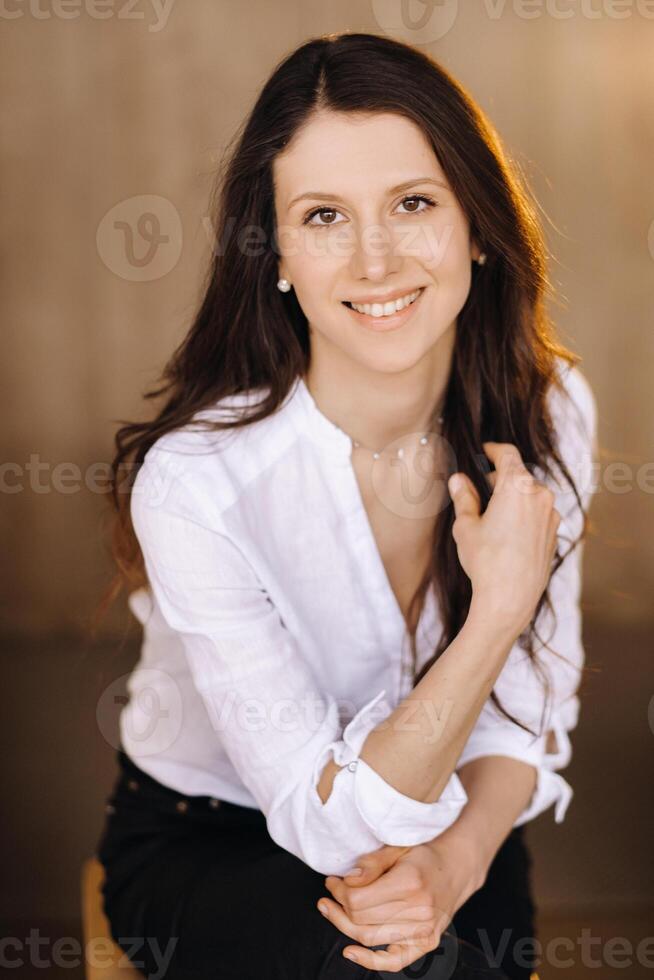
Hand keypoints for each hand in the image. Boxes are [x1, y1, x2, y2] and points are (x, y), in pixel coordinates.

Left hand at [317, 836, 485, 973]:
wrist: (456, 868)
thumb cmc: (423, 855)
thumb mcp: (397, 848)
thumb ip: (371, 863)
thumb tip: (347, 880)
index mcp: (410, 883)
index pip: (358, 899)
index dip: (339, 891)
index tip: (332, 881)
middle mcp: (419, 911)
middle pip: (361, 919)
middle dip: (338, 906)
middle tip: (330, 893)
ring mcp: (424, 930)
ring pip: (370, 938)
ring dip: (344, 926)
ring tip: (333, 911)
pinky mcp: (426, 943)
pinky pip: (394, 961)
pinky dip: (370, 961)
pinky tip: (350, 952)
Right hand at [449, 440, 560, 634]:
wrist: (510, 598)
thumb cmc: (485, 561)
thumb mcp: (466, 526)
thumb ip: (464, 497)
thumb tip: (458, 479)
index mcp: (517, 486)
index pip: (507, 454)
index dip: (493, 449)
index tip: (484, 451)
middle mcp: (540, 495)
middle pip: (518, 475)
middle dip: (499, 478)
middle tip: (478, 492)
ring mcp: (551, 515)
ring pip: (530, 495)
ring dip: (512, 497)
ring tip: (492, 517)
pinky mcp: (554, 532)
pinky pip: (538, 513)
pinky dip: (524, 514)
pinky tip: (507, 534)